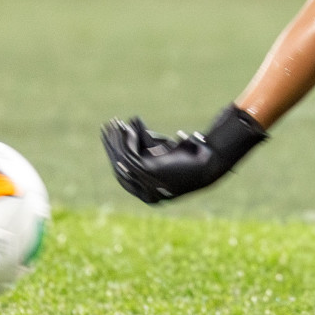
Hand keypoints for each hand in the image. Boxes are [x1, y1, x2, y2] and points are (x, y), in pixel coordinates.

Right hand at [102, 104, 266, 203]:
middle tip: (105, 128)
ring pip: (123, 158)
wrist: (209, 159)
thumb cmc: (190, 155)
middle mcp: (145, 192)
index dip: (114, 155)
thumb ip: (146, 142)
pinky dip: (127, 139)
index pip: (123, 175)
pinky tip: (125, 126)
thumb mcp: (163, 149)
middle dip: (111, 145)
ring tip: (113, 123)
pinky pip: (131, 154)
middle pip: (120, 166)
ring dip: (116, 139)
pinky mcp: (150, 172)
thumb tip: (131, 124)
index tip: (109, 139)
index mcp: (148, 192)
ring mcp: (147, 183)